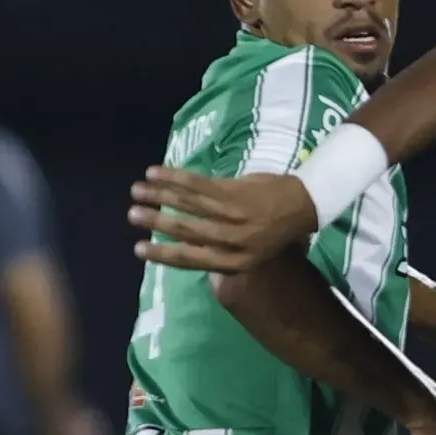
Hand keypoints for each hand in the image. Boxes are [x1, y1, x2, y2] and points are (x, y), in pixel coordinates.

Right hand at [129, 167, 315, 272]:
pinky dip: (174, 177)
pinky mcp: (234, 192)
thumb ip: (222, 253)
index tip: (138, 250)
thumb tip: (188, 252)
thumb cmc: (275, 230)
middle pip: (185, 231)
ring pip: (188, 205)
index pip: (192, 260)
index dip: (163, 255)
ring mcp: (233, 215)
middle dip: (155, 222)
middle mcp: (233, 241)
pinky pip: (197, 184)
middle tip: (131, 216)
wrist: (304, 205)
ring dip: (159, 195)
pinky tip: (155, 172)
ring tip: (137, 190)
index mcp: (237, 261)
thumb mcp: (252, 253)